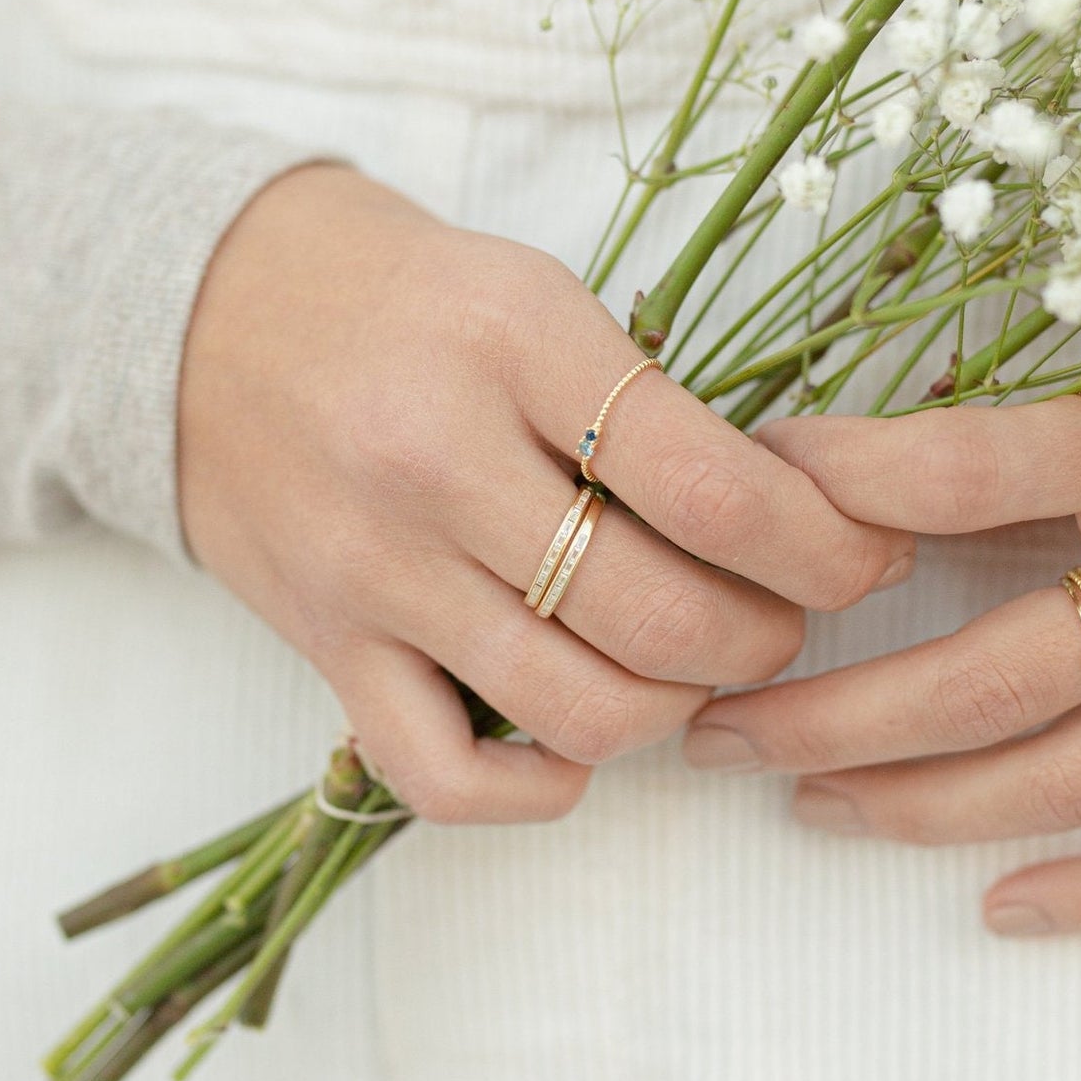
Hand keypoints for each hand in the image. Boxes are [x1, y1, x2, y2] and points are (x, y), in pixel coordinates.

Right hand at [177, 166, 911, 823]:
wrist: (212, 308)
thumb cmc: (408, 292)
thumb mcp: (542, 293)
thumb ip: (650, 406)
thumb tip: (787, 518)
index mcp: (517, 346)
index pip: (716, 490)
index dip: (827, 547)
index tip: (868, 554)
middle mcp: (439, 464)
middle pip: (664, 620)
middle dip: (771, 640)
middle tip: (788, 614)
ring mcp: (375, 569)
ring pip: (576, 711)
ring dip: (680, 710)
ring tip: (699, 665)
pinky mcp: (324, 643)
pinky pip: (443, 777)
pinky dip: (542, 789)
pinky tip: (583, 741)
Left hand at [681, 272, 1080, 933]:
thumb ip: (1043, 429)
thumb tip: (878, 468)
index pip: (969, 468)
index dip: (841, 487)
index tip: (743, 508)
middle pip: (989, 673)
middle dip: (831, 717)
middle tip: (719, 734)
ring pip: (1074, 776)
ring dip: (923, 806)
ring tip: (812, 805)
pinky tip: (1002, 908)